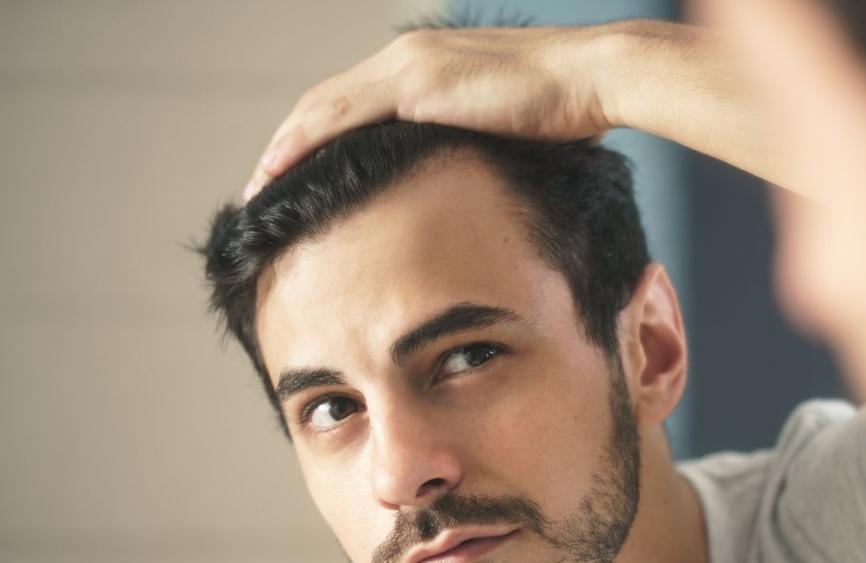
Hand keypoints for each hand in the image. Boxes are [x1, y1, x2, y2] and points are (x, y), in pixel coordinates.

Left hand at [243, 23, 616, 199]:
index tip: (296, 174)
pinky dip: (304, 145)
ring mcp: (408, 67)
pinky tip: (281, 171)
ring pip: (322, 108)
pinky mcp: (417, 86)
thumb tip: (464, 182)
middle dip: (288, 144)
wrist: (592, 78)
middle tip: (261, 185)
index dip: (317, 138)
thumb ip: (473, 144)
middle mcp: (407, 57)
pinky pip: (342, 118)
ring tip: (258, 187)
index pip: (354, 102)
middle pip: (326, 102)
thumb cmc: (566, 108)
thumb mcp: (506, 129)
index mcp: (425, 64)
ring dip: (283, 148)